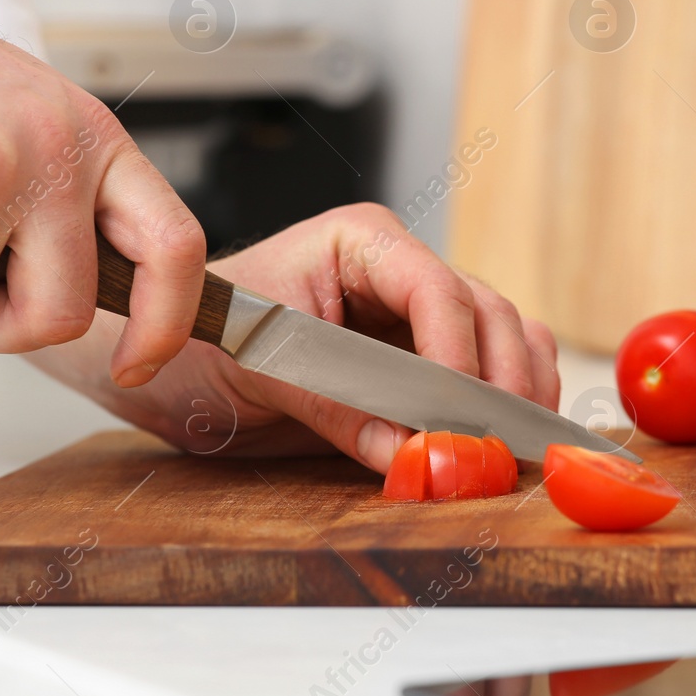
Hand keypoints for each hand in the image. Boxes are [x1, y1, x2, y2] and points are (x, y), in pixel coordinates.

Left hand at [24, 204, 561, 472]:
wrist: (178, 367)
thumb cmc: (203, 346)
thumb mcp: (256, 374)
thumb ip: (333, 408)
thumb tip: (409, 451)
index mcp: (359, 244)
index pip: (434, 287)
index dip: (455, 354)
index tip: (459, 417)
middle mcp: (402, 268)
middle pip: (486, 313)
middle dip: (498, 382)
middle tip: (494, 447)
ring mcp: (422, 312)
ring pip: (508, 336)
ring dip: (518, 394)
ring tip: (508, 450)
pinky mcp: (430, 356)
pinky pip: (497, 366)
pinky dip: (511, 403)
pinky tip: (504, 442)